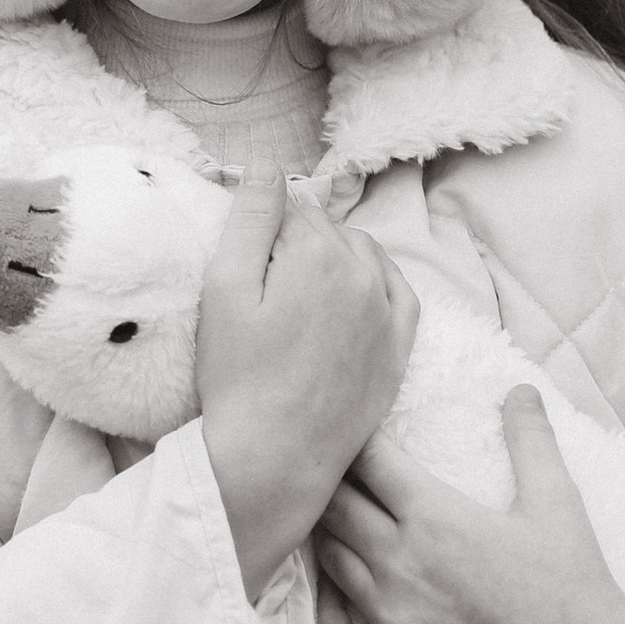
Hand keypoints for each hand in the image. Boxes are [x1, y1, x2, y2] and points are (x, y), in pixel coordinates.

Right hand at [196, 170, 415, 600]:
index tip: (246, 257)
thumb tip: (265, 163)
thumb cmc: (236, 375)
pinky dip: (378, 284)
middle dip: (300, 242)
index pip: (293, 208)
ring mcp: (389, 317)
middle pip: (330, 232)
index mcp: (322, 253)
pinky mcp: (398, 354)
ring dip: (337, 259)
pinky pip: (400, 296)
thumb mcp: (224, 287)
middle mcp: (367, 277)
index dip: (265, 225)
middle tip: (263, 284)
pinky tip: (355, 292)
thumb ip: (249, 216)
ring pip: (366, 257)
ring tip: (297, 293)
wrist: (272, 459)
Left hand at [314, 387, 624, 623]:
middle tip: (330, 468)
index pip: (365, 458)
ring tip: (327, 516)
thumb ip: (531, 438)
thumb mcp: (557, 500)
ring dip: (325, 533)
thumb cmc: (574, 584)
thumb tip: (521, 388)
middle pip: (332, 503)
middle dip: (330, 480)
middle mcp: (400, 563)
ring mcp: (391, 619)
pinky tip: (336, 589)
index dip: (354, 438)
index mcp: (434, 515)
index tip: (353, 429)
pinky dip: (324, 607)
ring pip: (328, 559)